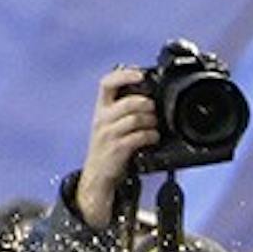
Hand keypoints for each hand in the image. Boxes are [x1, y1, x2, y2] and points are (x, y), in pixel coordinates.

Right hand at [76, 69, 161, 228]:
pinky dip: (151, 136)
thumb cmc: (109, 149)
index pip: (107, 83)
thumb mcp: (111, 125)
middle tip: (155, 111)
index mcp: (101, 109)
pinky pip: (138, 137)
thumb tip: (150, 98)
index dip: (124, 75)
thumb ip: (125, 110)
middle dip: (148, 104)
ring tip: (155, 126)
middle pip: (130, 101)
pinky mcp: (117, 149)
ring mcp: (109, 134)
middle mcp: (102, 119)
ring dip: (152, 121)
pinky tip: (153, 138)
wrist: (97, 177)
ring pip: (136, 118)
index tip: (140, 74)